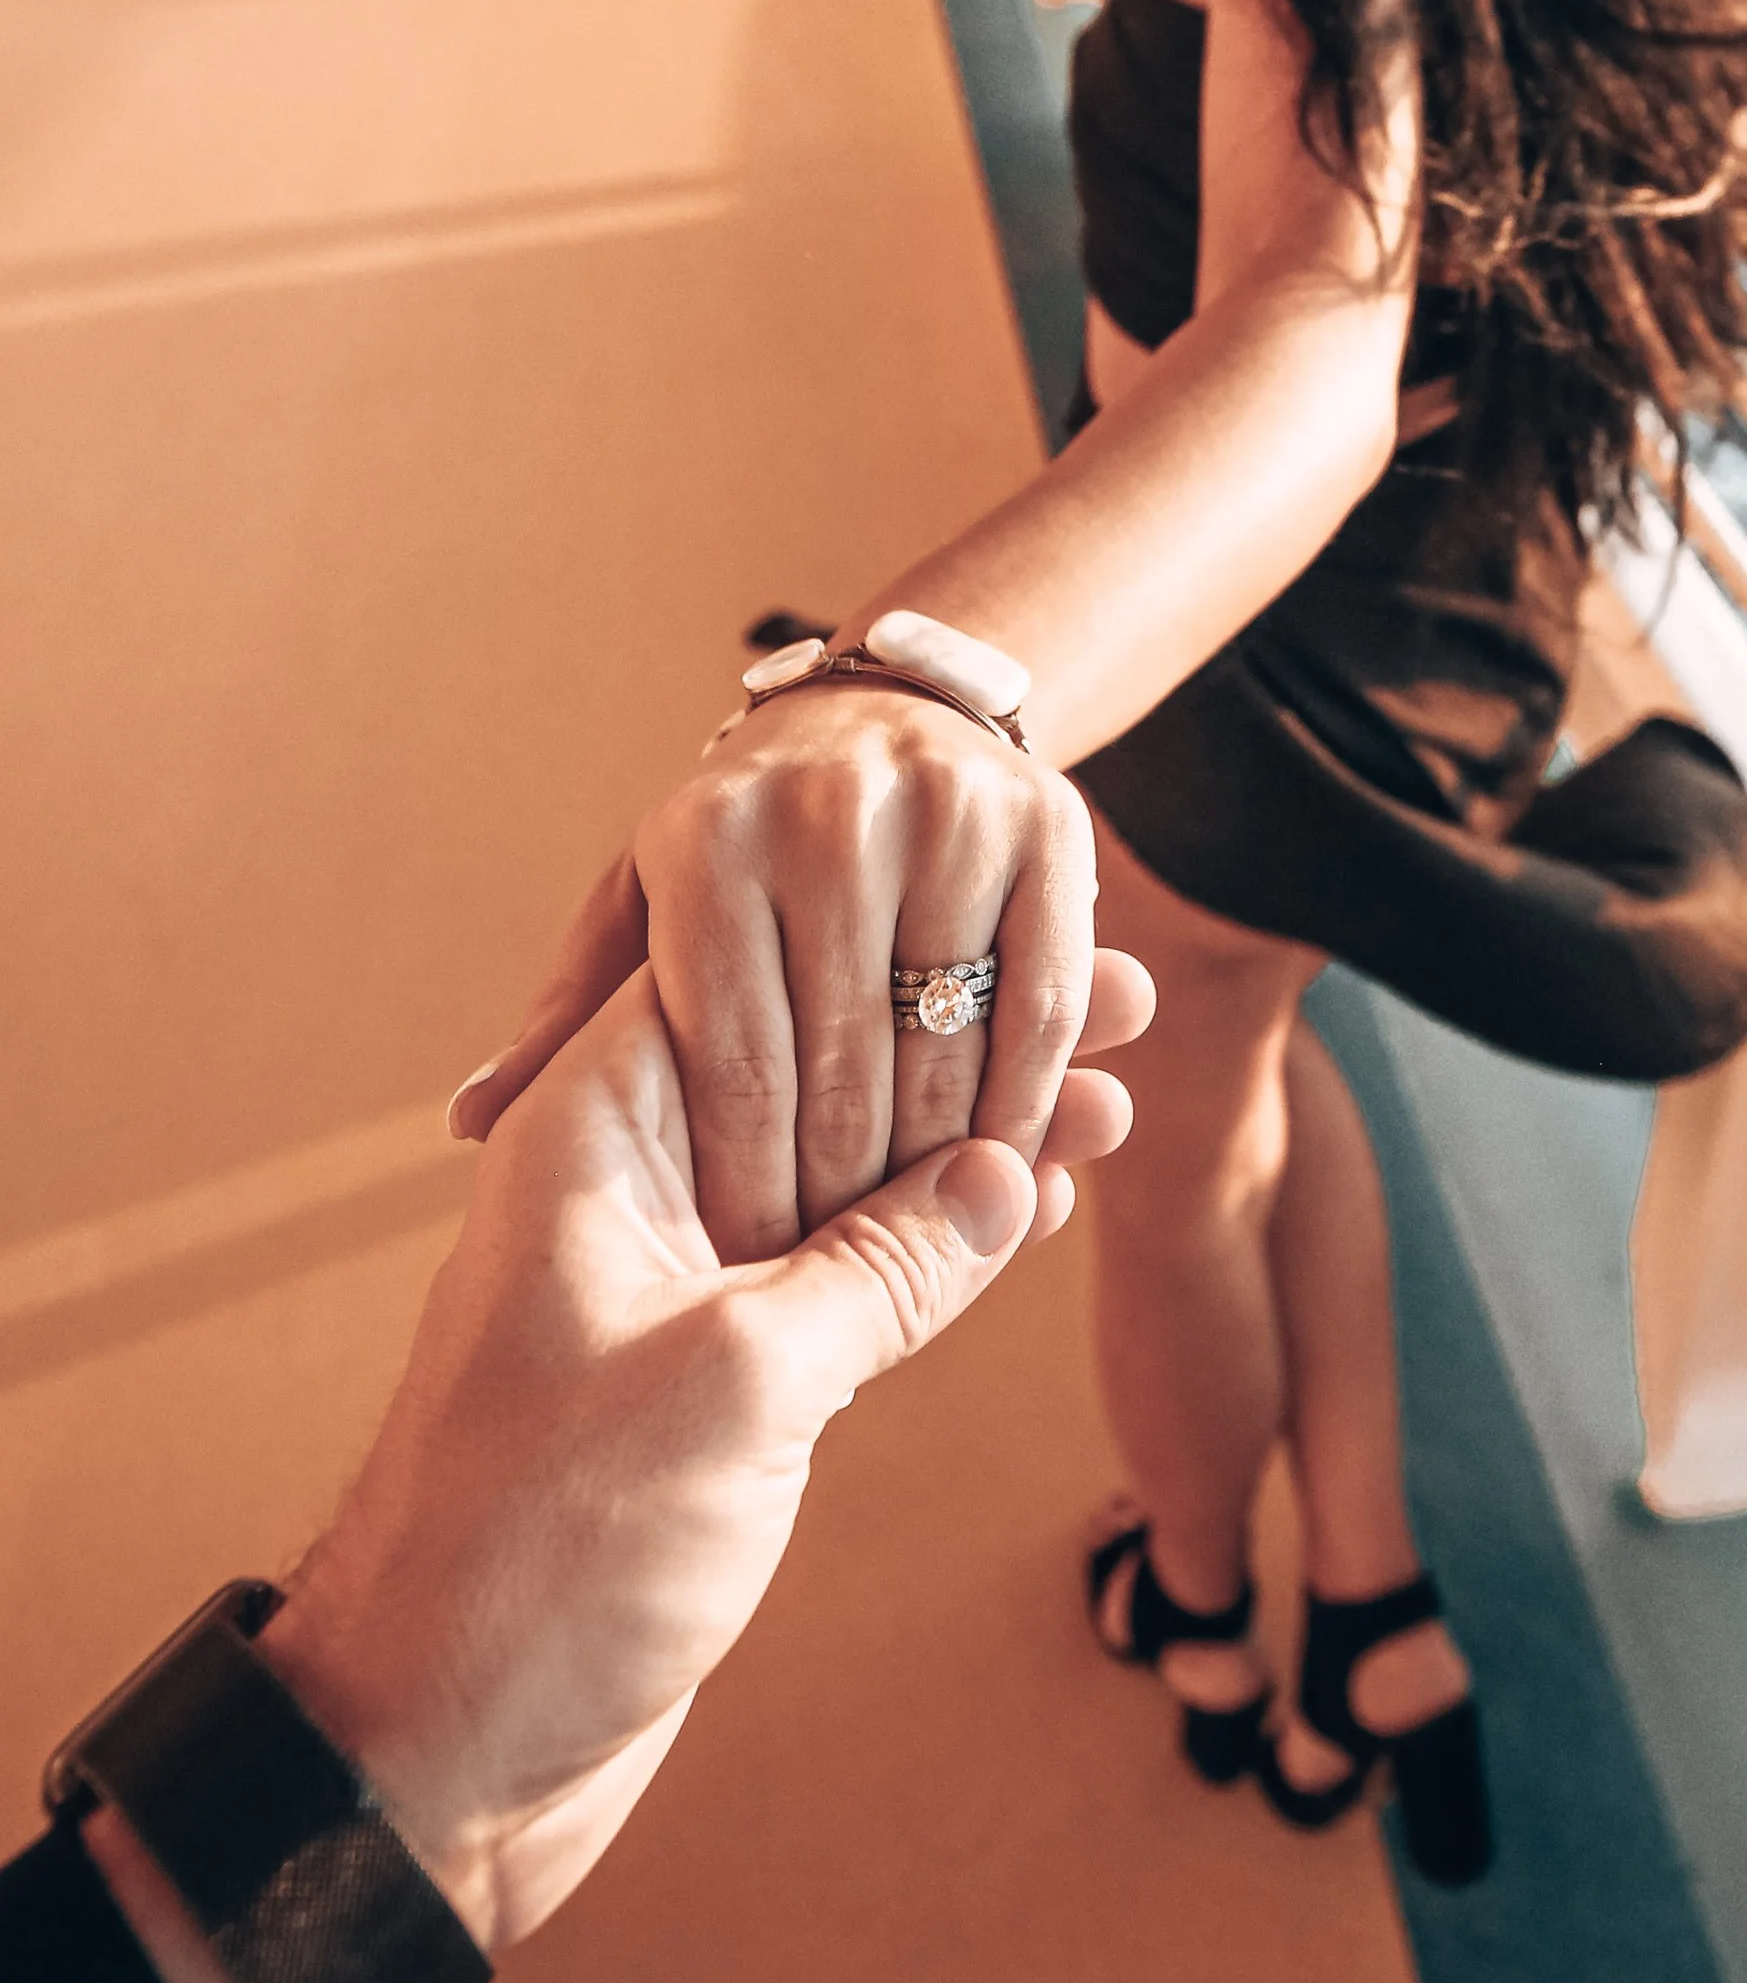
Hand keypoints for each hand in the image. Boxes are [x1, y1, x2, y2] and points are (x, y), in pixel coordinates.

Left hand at [261, 953, 1145, 1954]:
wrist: (432, 1757)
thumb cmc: (535, 1555)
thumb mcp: (732, 1389)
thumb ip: (878, 1270)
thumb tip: (1009, 1173)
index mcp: (601, 1134)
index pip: (759, 968)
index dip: (898, 943)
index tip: (1025, 924)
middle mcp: (643, 1184)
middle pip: (830, 1060)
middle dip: (969, 1032)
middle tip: (1121, 997)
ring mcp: (687, 1281)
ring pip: (857, 1168)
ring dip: (980, 1137)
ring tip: (1118, 1090)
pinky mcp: (728, 1376)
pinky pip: (854, 1272)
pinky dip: (945, 1241)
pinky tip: (1045, 1202)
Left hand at [452, 685, 1101, 1262]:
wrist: (887, 705)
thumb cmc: (740, 850)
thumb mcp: (640, 914)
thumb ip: (568, 1022)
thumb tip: (465, 1122)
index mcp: (707, 840)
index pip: (732, 1064)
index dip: (744, 1187)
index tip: (744, 1271)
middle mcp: (828, 810)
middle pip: (844, 1063)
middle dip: (837, 1197)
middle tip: (831, 1277)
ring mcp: (946, 810)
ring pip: (949, 1043)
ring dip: (939, 1166)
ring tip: (910, 1243)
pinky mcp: (1045, 824)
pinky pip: (1040, 1003)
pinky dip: (1029, 1102)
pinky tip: (1007, 1173)